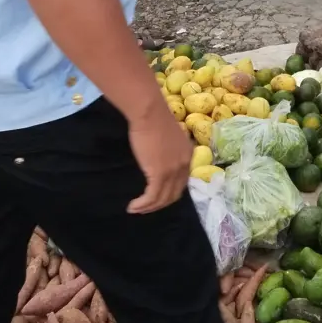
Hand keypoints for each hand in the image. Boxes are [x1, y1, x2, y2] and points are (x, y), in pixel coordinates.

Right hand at [127, 98, 190, 213]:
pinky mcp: (160, 174)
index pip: (181, 182)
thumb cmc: (154, 118)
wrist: (150, 112)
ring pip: (163, 198)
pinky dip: (143, 204)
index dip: (169, 192)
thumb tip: (159, 158)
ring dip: (148, 208)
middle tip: (145, 207)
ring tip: (136, 210)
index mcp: (188, 155)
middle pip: (174, 194)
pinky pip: (152, 197)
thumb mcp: (168, 137)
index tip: (156, 196)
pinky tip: (133, 206)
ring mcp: (173, 171)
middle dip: (160, 204)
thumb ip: (168, 150)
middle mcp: (184, 165)